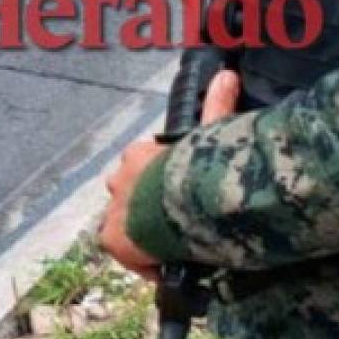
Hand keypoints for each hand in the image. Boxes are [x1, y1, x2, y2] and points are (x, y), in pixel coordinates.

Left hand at [100, 70, 242, 279]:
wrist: (181, 201)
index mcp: (139, 155)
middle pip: (128, 193)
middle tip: (172, 222)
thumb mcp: (208, 133)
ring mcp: (113, 209)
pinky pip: (125, 253)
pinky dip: (143, 260)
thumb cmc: (195, 167)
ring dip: (142, 232)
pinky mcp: (111, 238)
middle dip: (145, 205)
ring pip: (124, 222)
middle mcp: (120, 179)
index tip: (179, 192)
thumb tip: (227, 73)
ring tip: (169, 244)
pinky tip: (165, 264)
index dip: (159, 180)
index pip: (143, 166)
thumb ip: (216, 106)